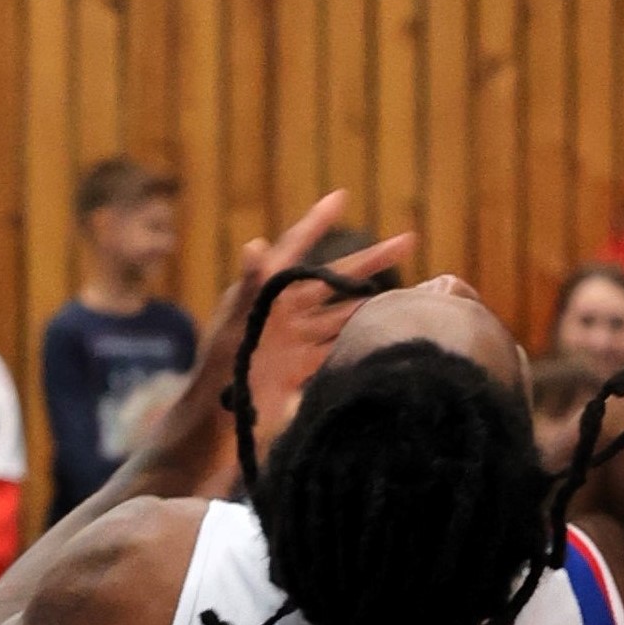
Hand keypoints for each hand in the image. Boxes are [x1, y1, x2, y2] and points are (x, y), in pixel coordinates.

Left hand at [216, 192, 416, 446]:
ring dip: (370, 301)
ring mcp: (293, 340)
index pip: (295, 249)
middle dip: (369, 260)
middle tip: (408, 241)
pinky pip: (335, 347)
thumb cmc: (218, 373)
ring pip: (340, 313)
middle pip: (333, 279)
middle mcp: (282, 311)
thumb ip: (248, 287)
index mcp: (264, 294)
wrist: (214, 427)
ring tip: (408, 290)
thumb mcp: (234, 327)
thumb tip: (255, 243)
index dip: (318, 222)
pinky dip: (358, 338)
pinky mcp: (299, 368)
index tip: (341, 196)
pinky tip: (384, 332)